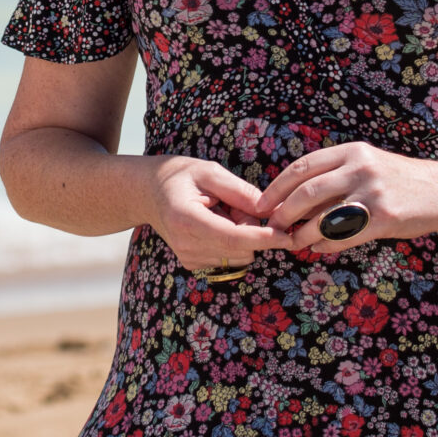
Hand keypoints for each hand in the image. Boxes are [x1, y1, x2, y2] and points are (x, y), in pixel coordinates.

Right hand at [141, 157, 282, 273]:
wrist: (150, 193)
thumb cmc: (181, 177)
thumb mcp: (211, 172)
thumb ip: (241, 192)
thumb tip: (271, 211)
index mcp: (186, 219)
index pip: (233, 238)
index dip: (264, 238)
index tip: (287, 236)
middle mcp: (186, 245)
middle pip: (241, 250)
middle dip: (252, 230)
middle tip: (236, 204)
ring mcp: (189, 258)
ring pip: (239, 257)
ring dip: (243, 237)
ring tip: (224, 213)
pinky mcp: (194, 264)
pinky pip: (230, 259)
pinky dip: (234, 243)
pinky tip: (218, 224)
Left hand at [254, 142, 437, 251]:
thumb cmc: (398, 180)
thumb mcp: (367, 164)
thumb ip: (335, 175)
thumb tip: (292, 198)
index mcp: (350, 152)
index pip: (301, 168)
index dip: (276, 188)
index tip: (260, 205)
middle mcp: (359, 168)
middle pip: (306, 192)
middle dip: (282, 213)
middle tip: (270, 228)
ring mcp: (372, 193)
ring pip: (322, 217)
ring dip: (301, 234)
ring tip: (293, 242)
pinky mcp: (385, 217)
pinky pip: (344, 236)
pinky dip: (326, 244)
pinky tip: (319, 248)